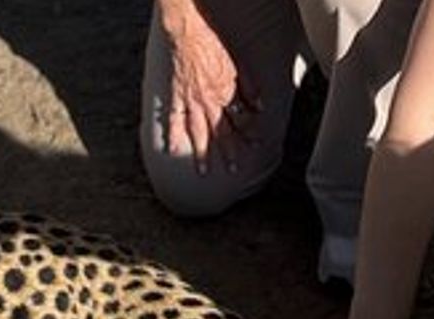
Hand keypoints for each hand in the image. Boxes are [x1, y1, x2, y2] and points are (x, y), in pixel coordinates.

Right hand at [159, 0, 260, 174]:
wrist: (187, 32)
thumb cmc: (213, 44)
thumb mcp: (239, 65)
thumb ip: (250, 88)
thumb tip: (260, 106)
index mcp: (227, 94)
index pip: (241, 120)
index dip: (249, 133)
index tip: (255, 144)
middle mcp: (210, 102)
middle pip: (221, 132)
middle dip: (229, 152)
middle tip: (234, 170)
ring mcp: (191, 101)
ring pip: (198, 132)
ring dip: (202, 153)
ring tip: (204, 171)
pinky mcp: (176, 96)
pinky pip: (174, 119)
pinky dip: (173, 134)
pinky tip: (172, 150)